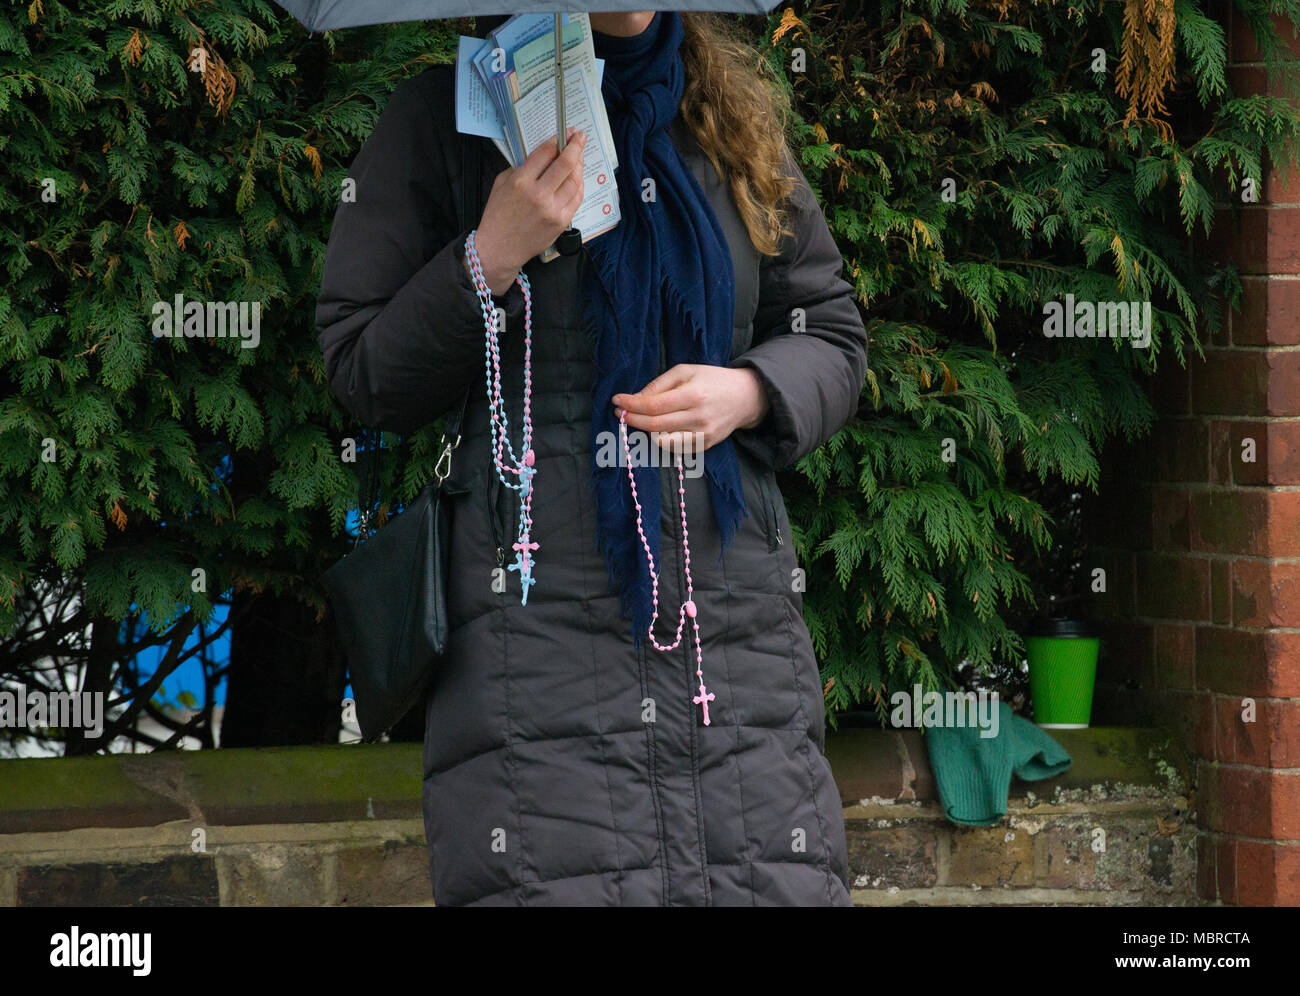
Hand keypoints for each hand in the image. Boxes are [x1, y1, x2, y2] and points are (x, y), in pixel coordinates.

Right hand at [468, 127, 586, 294]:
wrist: (499, 249)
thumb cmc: (498, 215)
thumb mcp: (502, 183)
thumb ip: (522, 168)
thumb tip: (544, 156)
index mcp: (521, 182)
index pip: (546, 153)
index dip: (557, 140)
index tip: (564, 133)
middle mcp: (539, 195)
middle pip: (565, 164)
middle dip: (576, 146)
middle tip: (580, 136)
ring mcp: (552, 209)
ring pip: (574, 180)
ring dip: (579, 165)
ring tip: (579, 156)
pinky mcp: (561, 222)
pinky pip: (576, 198)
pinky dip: (579, 185)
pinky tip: (578, 178)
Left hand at [611, 364, 769, 453]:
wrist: (745, 397)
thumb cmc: (712, 379)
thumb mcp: (686, 371)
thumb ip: (659, 384)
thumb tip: (635, 399)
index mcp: (693, 394)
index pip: (654, 405)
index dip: (631, 405)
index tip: (617, 400)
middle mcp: (699, 417)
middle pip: (655, 425)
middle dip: (632, 419)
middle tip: (620, 413)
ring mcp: (703, 435)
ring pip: (662, 441)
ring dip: (644, 432)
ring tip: (638, 420)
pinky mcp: (705, 445)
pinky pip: (675, 448)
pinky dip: (660, 440)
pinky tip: (656, 429)